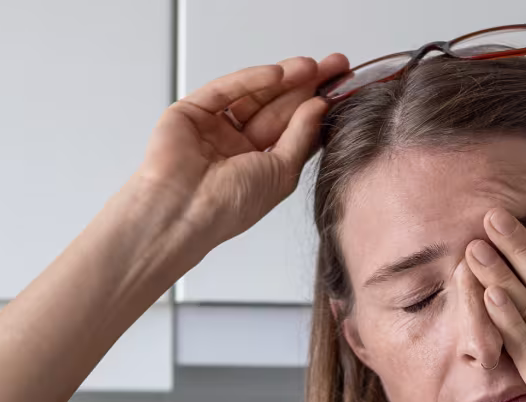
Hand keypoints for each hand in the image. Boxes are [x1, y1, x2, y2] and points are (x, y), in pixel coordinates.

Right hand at [132, 54, 351, 252]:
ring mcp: (213, 128)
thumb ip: (301, 135)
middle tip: (334, 66)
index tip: (342, 88)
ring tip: (311, 67)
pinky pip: (225, 89)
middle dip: (305, 86)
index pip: (292, 128)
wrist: (183, 212)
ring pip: (253, 95)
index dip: (316, 107)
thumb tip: (320, 105)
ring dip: (283, 79)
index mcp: (259, 165)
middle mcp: (236, 145)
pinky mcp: (191, 112)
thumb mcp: (282, 172)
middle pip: (277, 107)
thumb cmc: (228, 207)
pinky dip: (252, 79)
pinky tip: (278, 73)